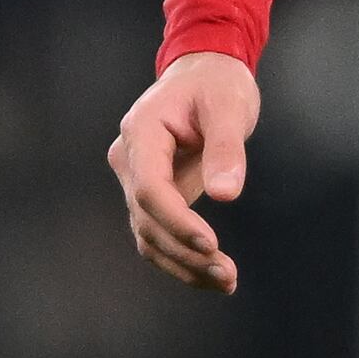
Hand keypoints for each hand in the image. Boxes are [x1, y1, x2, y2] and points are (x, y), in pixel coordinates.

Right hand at [109, 49, 262, 292]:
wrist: (204, 75)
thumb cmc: (217, 85)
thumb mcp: (229, 107)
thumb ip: (226, 148)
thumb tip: (226, 194)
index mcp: (142, 132)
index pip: (150, 188)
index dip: (177, 222)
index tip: (210, 246)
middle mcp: (130, 159)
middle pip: (147, 219)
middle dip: (185, 253)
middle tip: (228, 275)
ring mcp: (136, 179)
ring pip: (149, 235)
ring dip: (183, 265)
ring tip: (226, 281)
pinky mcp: (151, 195)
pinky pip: (159, 234)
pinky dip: (183, 258)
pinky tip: (212, 275)